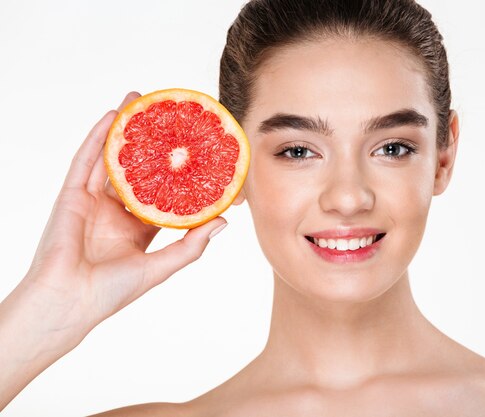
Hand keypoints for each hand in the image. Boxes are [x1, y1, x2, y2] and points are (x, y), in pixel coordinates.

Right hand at [22, 91, 227, 346]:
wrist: (69, 303)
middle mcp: (116, 210)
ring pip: (111, 157)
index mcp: (138, 228)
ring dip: (123, 129)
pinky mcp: (72, 195)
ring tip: (138, 100)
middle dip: (149, 141)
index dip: (176, 171)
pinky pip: (85, 161)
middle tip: (165, 113)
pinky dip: (98, 138)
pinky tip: (112, 116)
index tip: (194, 149)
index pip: (161, 192)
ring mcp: (93, 200)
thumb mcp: (161, 266)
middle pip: (136, 167)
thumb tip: (224, 221)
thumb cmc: (112, 292)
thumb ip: (191, 245)